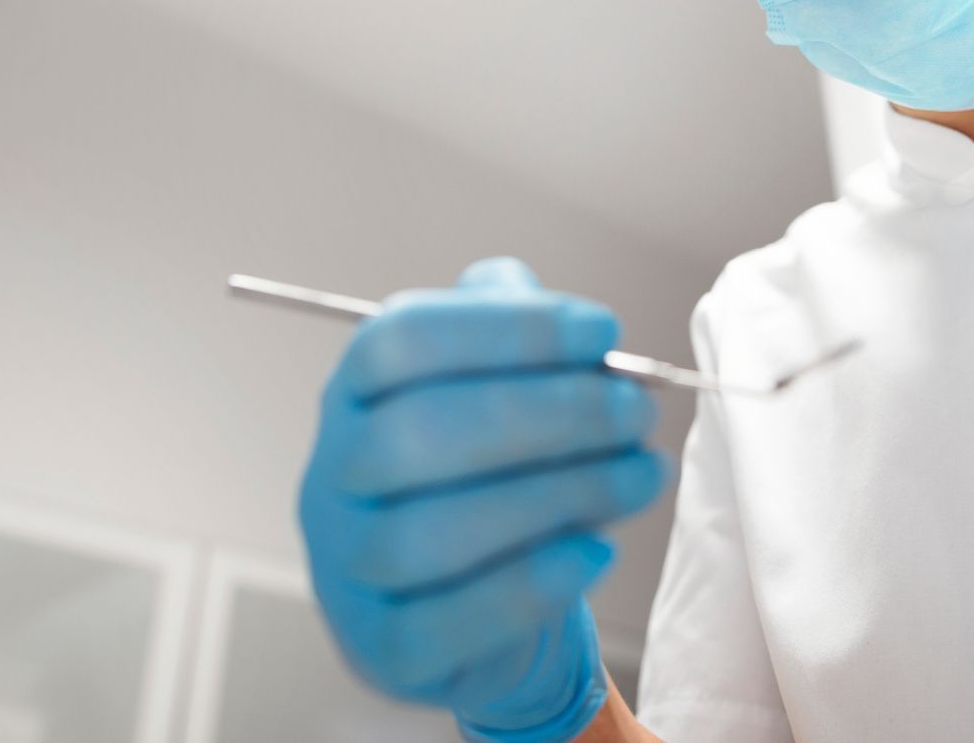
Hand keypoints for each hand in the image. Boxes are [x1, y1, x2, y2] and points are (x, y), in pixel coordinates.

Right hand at [299, 257, 667, 741]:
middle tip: (636, 412)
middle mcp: (334, 472)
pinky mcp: (383, 647)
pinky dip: (528, 587)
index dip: (506, 328)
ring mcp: (347, 566)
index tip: (602, 330)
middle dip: (545, 415)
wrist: (466, 609)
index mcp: (355, 390)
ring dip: (554, 497)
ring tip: (639, 475)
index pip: (401, 339)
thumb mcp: (496, 389)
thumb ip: (523, 337)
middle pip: (414, 433)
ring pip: (426, 534)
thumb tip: (579, 327)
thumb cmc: (485, 476)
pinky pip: (444, 624)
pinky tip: (595, 550)